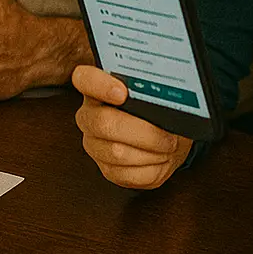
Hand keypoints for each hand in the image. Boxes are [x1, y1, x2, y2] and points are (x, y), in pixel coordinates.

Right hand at [73, 65, 191, 188]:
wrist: (167, 139)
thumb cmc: (159, 111)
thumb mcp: (157, 93)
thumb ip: (153, 89)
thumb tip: (166, 96)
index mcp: (96, 88)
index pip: (84, 79)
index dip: (100, 85)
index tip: (123, 93)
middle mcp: (89, 116)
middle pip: (104, 123)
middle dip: (143, 132)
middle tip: (168, 136)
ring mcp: (94, 145)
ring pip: (118, 153)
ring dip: (152, 152)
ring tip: (168, 146)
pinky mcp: (107, 170)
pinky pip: (128, 174)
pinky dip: (153, 169)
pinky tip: (161, 159)